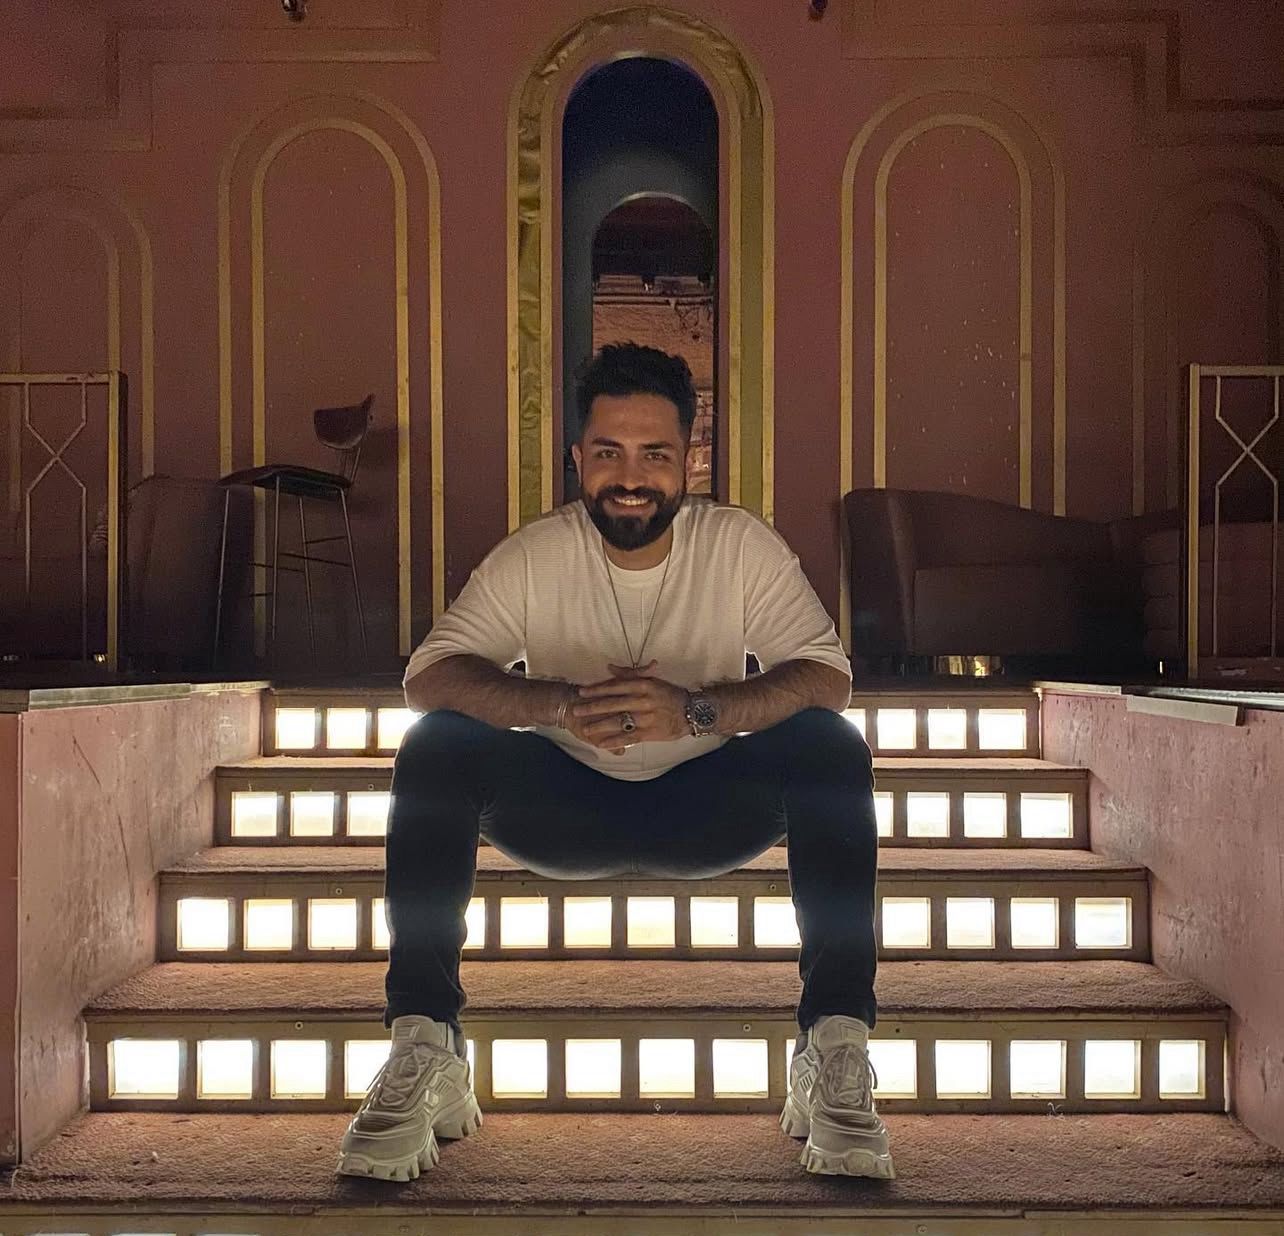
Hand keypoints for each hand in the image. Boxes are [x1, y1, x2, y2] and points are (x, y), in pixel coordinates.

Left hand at [568, 660, 690, 753]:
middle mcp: (643, 700)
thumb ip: (630, 674)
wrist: (692, 712)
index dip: (596, 689)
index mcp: (643, 685)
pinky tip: (601, 743)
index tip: (582, 691)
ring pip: (617, 721)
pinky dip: (613, 741)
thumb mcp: (653, 680)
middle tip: (576, 709)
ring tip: (585, 728)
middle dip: (591, 707)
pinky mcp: (649, 733)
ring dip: (599, 725)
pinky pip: (628, 737)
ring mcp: (646, 718)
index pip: (615, 686)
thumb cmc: (671, 694)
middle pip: (612, 704)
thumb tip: (610, 668)